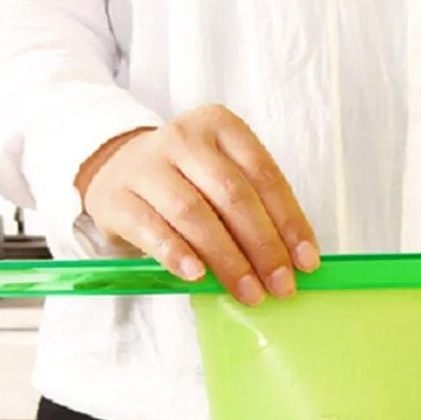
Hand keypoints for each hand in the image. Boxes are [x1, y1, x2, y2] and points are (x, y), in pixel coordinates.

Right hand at [74, 104, 319, 304]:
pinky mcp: (116, 198)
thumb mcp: (219, 180)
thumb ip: (254, 209)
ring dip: (227, 258)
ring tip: (248, 292)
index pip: (264, 175)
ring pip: (193, 212)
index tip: (306, 262)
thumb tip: (294, 260)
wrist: (114, 173)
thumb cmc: (184, 183)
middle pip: (232, 194)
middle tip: (281, 286)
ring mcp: (145, 166)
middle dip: (263, 246)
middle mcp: (183, 138)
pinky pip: (151, 228)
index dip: (289, 221)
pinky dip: (177, 254)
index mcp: (220, 127)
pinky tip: (197, 276)